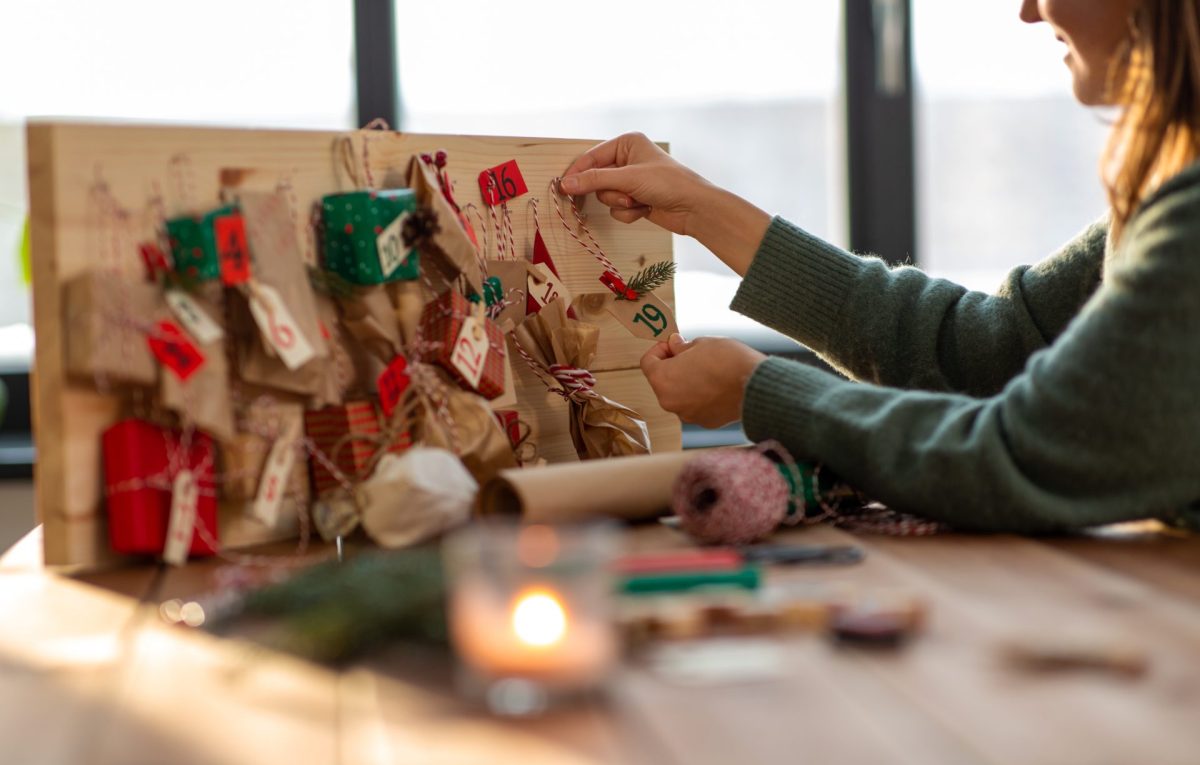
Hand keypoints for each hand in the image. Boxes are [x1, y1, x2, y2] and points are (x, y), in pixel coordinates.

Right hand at [559, 133, 771, 275]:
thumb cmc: (668, 184)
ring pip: (606, 196)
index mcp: (626, 143)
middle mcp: (627, 159)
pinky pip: (617, 209)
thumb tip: (565, 183)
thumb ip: (595, 180)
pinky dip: (629, 212)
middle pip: (597, 179)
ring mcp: (631, 180)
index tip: (563, 188)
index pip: (591, 157)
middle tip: (623, 196)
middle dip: (611, 191)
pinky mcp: (635, 199)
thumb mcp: (629, 178)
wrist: (694, 208)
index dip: (577, 173)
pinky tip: (646, 209)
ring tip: (639, 201)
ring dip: (621, 203)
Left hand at [640, 334, 766, 428]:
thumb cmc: (729, 362)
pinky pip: (696, 405)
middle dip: (674, 366)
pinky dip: (702, 395)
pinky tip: (719, 385)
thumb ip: (682, 347)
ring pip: (680, 394)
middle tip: (692, 354)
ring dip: (688, 381)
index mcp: (663, 380)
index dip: (659, 349)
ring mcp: (687, 414)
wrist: (757, 386)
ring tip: (710, 369)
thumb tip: (675, 345)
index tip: (673, 344)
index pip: (647, 362)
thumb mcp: (702, 343)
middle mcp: (670, 402)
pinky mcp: (705, 422)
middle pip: (663, 380)